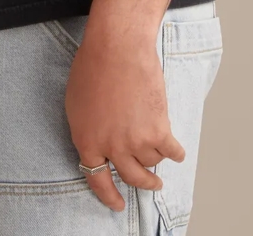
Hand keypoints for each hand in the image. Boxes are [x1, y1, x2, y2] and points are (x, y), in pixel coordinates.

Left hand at [64, 24, 184, 211]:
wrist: (117, 47)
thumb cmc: (94, 65)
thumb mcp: (76, 103)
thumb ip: (88, 128)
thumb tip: (99, 144)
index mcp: (86, 141)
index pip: (98, 180)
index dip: (109, 196)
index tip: (118, 204)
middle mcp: (111, 148)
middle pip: (131, 177)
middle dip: (143, 184)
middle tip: (151, 184)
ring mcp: (136, 141)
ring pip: (152, 161)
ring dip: (156, 156)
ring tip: (159, 149)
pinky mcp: (158, 130)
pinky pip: (171, 152)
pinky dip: (176, 152)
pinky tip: (177, 151)